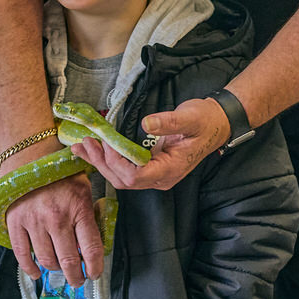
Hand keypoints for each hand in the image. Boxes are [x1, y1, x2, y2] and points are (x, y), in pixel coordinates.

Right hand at [2, 139, 101, 288]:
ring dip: (55, 270)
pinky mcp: (16, 222)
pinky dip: (30, 268)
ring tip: (59, 269)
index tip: (94, 274)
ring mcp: (35, 221)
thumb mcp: (84, 190)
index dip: (95, 268)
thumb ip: (89, 217)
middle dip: (76, 277)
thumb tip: (92, 249)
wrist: (30, 156)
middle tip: (77, 280)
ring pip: (47, 260)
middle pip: (69, 261)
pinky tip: (37, 272)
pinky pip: (23, 254)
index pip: (92, 250)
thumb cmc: (61, 174)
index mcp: (79, 209)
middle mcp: (57, 218)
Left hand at [78, 96, 232, 191]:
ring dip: (100, 162)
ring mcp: (155, 174)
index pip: (135, 176)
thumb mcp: (189, 118)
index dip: (116, 162)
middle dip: (102, 163)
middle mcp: (160, 177)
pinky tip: (95, 148)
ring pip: (121, 177)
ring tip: (82, 146)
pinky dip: (108, 159)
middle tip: (85, 143)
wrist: (216, 124)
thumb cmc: (205, 121)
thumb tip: (147, 124)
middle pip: (123, 180)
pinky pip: (125, 169)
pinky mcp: (150, 166)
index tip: (105, 143)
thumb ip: (168, 122)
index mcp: (170, 169)